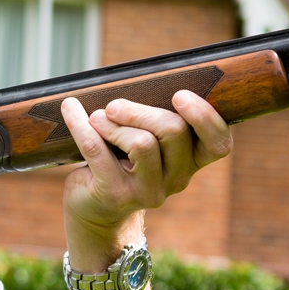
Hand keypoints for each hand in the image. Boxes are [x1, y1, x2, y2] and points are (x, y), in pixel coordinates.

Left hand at [59, 90, 232, 260]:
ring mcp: (148, 192)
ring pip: (142, 143)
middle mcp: (177, 180)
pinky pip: (98, 151)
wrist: (96, 209)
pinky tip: (70, 109)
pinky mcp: (116, 196)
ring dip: (113, 122)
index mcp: (192, 162)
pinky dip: (80, 124)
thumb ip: (153, 120)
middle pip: (173, 131)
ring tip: (96, 118)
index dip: (204, 117)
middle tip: (115, 106)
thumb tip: (138, 80)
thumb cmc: (123, 162)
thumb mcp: (148, 142)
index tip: (179, 95)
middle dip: (142, 110)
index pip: (218, 144)